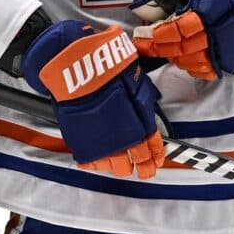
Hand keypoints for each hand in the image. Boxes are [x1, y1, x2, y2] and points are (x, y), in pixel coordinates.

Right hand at [20, 20, 165, 179]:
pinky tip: (101, 158)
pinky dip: (97, 161)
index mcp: (136, 123)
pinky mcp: (80, 141)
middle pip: (133, 163)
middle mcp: (119, 137)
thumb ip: (142, 105)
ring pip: (113, 166)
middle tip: (143, 168)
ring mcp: (99, 141)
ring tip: (122, 164)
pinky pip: (91, 161)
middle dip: (140, 166)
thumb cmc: (106, 69)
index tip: (158, 161)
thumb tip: (149, 121)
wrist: (75, 66)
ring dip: (119, 165)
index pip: (151, 147)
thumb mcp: (134, 82)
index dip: (156, 156)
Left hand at [132, 0, 233, 81]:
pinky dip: (193, 67)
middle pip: (183, 49)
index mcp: (207, 9)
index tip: (143, 36)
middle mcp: (217, 30)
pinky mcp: (231, 55)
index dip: (157, 36)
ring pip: (193, 62)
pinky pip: (207, 69)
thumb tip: (139, 4)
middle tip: (146, 45)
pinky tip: (184, 58)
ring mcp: (225, 45)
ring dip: (175, 58)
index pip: (178, 30)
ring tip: (165, 48)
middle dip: (160, 49)